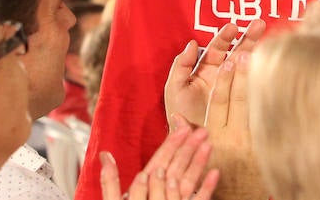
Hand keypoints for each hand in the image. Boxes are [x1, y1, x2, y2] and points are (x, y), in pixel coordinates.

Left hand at [100, 117, 218, 199]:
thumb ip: (110, 181)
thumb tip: (104, 155)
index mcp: (145, 185)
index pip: (161, 159)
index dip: (172, 142)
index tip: (183, 126)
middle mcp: (162, 191)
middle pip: (178, 165)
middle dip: (190, 147)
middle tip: (203, 131)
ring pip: (189, 179)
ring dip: (199, 162)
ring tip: (209, 145)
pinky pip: (198, 199)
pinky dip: (206, 187)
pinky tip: (215, 173)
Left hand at [164, 21, 264, 128]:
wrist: (192, 139)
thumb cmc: (180, 113)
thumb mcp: (175, 88)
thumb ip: (181, 65)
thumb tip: (193, 43)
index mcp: (207, 68)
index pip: (218, 48)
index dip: (225, 37)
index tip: (233, 27)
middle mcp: (223, 74)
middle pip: (237, 51)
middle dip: (247, 37)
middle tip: (259, 24)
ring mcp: (235, 85)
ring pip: (247, 63)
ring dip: (256, 48)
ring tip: (265, 33)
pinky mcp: (244, 97)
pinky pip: (252, 82)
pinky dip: (259, 70)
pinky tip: (266, 59)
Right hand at [203, 52, 267, 199]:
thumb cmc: (216, 180)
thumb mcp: (196, 161)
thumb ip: (189, 136)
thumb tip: (177, 117)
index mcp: (216, 138)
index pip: (219, 102)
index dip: (224, 80)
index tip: (228, 59)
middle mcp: (235, 137)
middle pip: (239, 99)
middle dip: (243, 73)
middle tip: (247, 50)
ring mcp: (253, 142)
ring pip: (257, 106)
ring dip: (259, 83)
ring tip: (263, 60)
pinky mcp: (267, 147)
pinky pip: (270, 119)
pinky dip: (274, 101)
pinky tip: (280, 84)